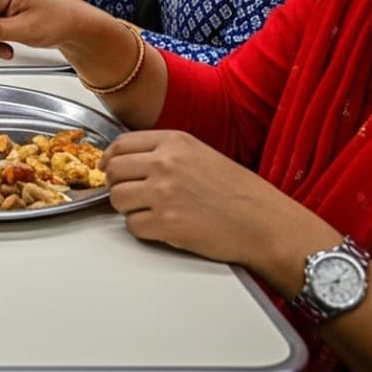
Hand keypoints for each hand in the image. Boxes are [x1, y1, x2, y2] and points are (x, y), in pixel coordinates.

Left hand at [100, 130, 332, 270]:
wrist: (263, 222)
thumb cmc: (239, 193)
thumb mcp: (201, 155)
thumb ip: (165, 153)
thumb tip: (131, 163)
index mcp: (174, 142)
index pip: (121, 144)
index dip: (110, 159)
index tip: (108, 168)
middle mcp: (165, 163)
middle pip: (114, 171)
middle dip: (117, 184)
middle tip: (131, 195)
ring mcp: (163, 192)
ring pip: (117, 198)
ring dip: (128, 208)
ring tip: (152, 212)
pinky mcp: (165, 222)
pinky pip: (132, 226)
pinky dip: (142, 229)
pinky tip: (162, 227)